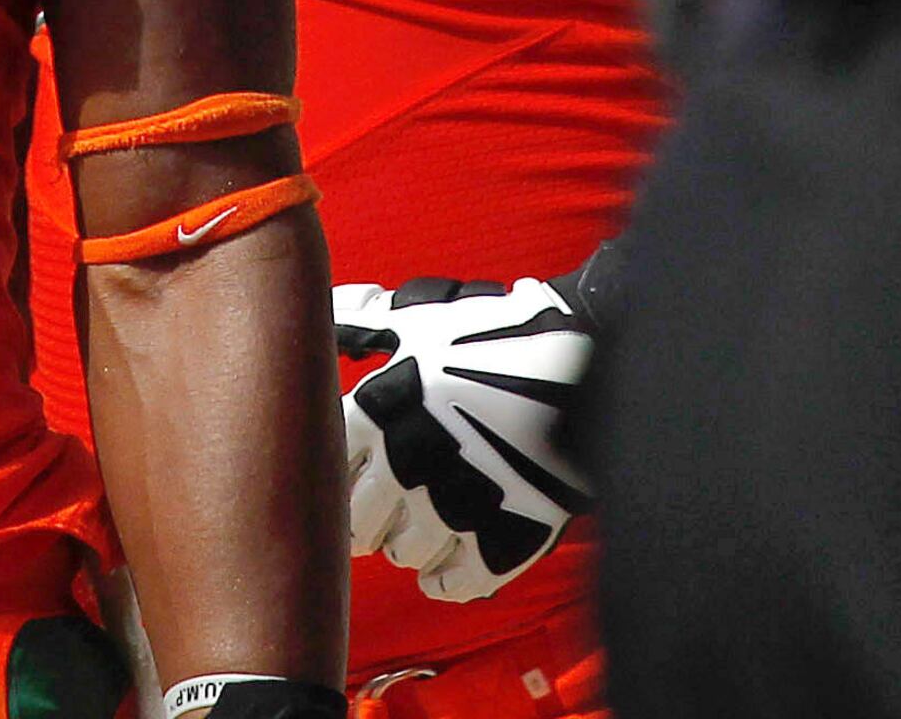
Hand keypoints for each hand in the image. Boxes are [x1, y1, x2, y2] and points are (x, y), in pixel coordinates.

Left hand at [336, 276, 595, 600]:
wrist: (588, 358)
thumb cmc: (494, 333)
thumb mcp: (417, 317)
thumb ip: (358, 323)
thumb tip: (312, 321)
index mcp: (375, 410)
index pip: (324, 468)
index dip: (335, 477)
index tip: (348, 480)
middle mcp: (406, 462)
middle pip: (359, 524)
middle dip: (366, 522)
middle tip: (377, 519)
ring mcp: (457, 504)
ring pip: (404, 555)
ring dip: (405, 547)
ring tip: (413, 535)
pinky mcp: (506, 536)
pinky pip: (457, 582)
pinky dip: (446, 581)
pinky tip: (444, 569)